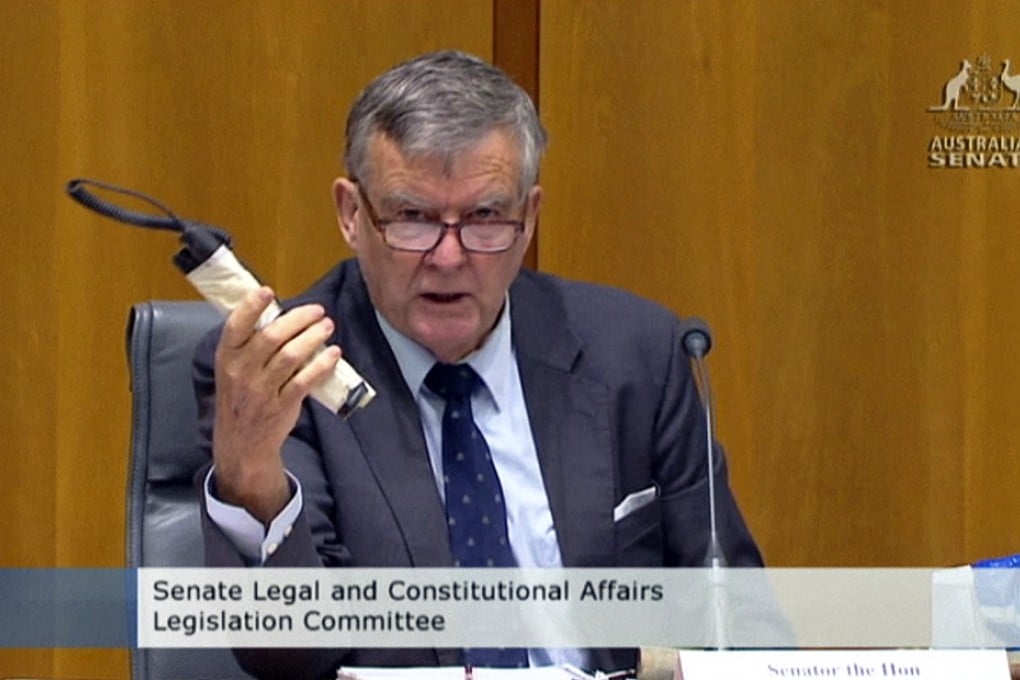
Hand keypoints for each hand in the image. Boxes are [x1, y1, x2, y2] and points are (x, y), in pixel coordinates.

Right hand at [211, 286, 341, 521]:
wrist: (241, 442)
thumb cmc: (241, 396)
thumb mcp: (232, 368)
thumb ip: (250, 344)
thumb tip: (283, 314)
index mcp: (226, 356)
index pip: (236, 326)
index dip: (251, 307)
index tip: (268, 291)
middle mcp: (241, 371)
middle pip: (271, 337)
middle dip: (298, 319)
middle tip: (318, 311)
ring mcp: (261, 389)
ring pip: (290, 356)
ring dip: (313, 337)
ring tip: (328, 326)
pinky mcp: (281, 405)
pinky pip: (304, 380)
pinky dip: (321, 365)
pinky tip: (333, 354)